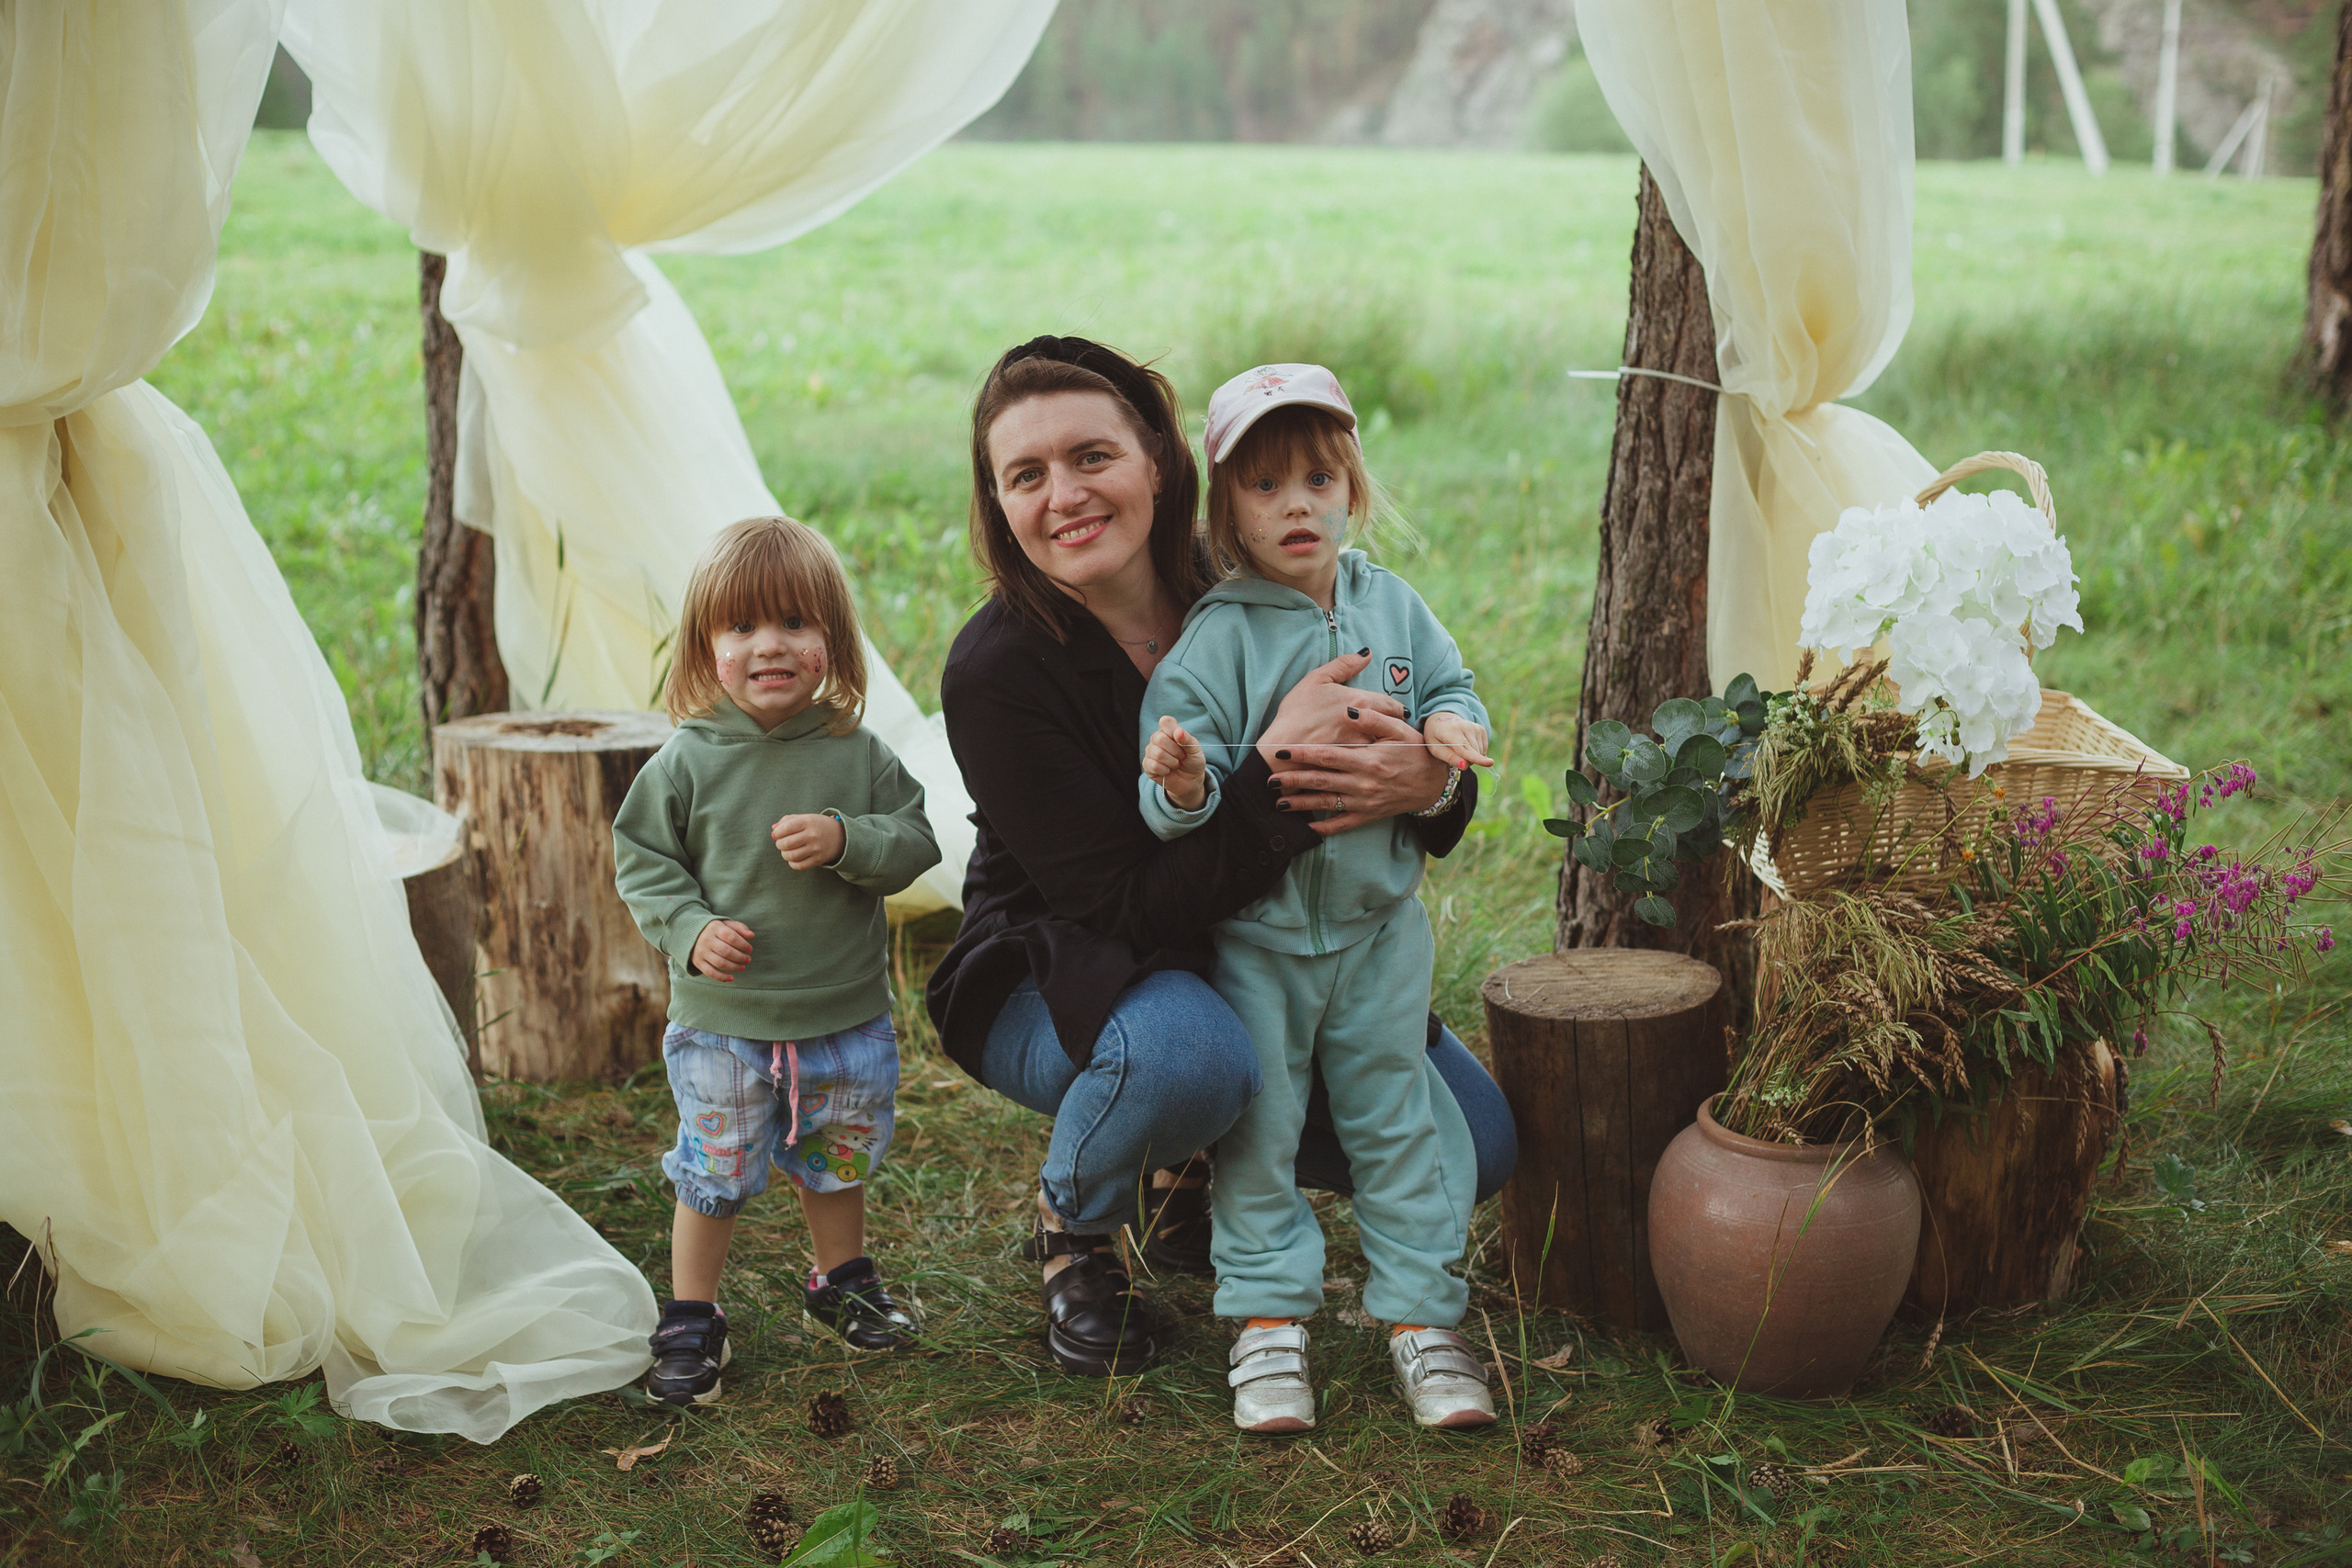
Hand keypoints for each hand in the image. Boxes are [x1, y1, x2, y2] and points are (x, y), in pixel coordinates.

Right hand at [691, 918, 754, 981]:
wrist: (690, 934)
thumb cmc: (715, 930)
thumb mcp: (726, 924)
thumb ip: (740, 927)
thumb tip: (752, 935)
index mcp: (715, 928)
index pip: (731, 937)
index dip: (743, 944)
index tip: (750, 949)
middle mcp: (707, 940)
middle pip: (726, 951)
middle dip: (740, 957)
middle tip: (748, 959)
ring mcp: (701, 952)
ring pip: (720, 963)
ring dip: (734, 967)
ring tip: (742, 967)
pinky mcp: (698, 962)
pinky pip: (710, 972)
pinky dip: (722, 977)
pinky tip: (732, 978)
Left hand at [772, 811, 846, 870]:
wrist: (841, 837)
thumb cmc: (818, 826)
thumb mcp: (806, 818)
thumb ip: (788, 820)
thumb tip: (773, 829)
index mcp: (808, 822)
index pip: (785, 828)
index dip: (777, 832)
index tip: (776, 834)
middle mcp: (812, 835)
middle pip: (786, 843)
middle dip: (779, 844)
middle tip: (781, 843)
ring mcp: (816, 849)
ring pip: (791, 856)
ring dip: (784, 854)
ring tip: (787, 850)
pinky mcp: (818, 860)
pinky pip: (799, 865)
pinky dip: (792, 863)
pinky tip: (794, 858)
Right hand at [1142, 715, 1208, 809]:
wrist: (1190, 780)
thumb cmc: (1192, 761)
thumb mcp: (1195, 750)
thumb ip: (1187, 739)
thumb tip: (1178, 731)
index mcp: (1169, 730)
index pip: (1165, 721)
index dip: (1172, 730)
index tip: (1180, 740)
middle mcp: (1157, 738)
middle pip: (1160, 738)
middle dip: (1175, 751)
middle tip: (1182, 757)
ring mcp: (1150, 751)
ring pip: (1157, 753)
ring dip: (1172, 762)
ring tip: (1176, 764)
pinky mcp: (1147, 765)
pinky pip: (1154, 766)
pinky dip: (1165, 770)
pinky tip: (1168, 771)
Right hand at [1255, 649, 1406, 763]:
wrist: (1282, 749)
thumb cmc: (1296, 713)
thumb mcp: (1315, 680)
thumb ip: (1344, 665)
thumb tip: (1367, 654)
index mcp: (1360, 701)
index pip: (1391, 705)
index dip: (1396, 709)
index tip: (1398, 712)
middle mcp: (1367, 725)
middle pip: (1391, 726)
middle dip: (1393, 726)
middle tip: (1391, 728)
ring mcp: (1362, 748)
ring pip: (1383, 745)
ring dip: (1384, 744)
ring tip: (1381, 745)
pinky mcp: (1354, 766)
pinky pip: (1371, 760)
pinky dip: (1372, 759)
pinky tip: (1368, 760)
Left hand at [1268, 706, 1453, 835]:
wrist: (1435, 783)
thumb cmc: (1415, 751)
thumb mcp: (1400, 729)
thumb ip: (1374, 718)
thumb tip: (1349, 709)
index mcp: (1367, 759)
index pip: (1327, 756)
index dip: (1302, 754)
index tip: (1280, 752)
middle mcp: (1363, 783)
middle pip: (1320, 780)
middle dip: (1293, 780)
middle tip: (1268, 780)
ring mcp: (1365, 802)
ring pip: (1326, 804)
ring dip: (1301, 804)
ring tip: (1278, 803)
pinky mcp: (1369, 816)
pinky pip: (1342, 824)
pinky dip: (1323, 828)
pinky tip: (1306, 828)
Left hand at [1422, 712, 1493, 769]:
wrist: (1442, 722)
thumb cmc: (1437, 738)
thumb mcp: (1436, 750)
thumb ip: (1450, 758)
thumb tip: (1465, 765)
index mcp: (1450, 731)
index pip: (1465, 748)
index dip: (1476, 758)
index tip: (1490, 763)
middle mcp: (1465, 726)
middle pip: (1473, 753)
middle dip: (1465, 760)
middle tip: (1453, 753)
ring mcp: (1475, 727)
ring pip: (1480, 753)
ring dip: (1471, 757)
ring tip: (1459, 748)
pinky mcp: (1481, 729)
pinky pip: (1483, 749)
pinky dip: (1476, 752)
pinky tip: (1467, 745)